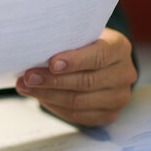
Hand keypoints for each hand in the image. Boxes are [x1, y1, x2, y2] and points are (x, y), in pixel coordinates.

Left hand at [16, 28, 136, 126]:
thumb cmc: (84, 45)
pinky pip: (77, 115)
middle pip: (86, 82)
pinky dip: (54, 107)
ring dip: (48, 95)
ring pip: (79, 102)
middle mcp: (124, 73)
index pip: (98, 57)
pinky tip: (39, 97)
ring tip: (26, 87)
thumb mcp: (80, 35)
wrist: (100, 63)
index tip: (51, 63)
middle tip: (28, 77)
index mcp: (119, 48)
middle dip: (53, 81)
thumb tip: (34, 49)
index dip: (74, 61)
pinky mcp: (108, 114)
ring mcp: (119, 97)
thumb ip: (66, 41)